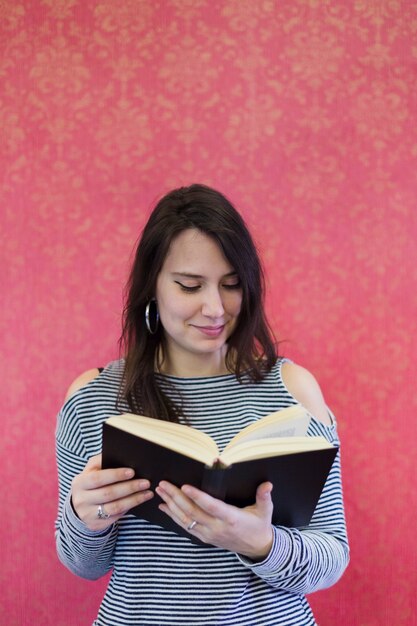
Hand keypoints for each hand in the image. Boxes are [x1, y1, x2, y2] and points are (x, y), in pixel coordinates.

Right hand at [71, 454, 153, 530]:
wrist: (80, 504)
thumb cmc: (91, 482)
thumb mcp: (92, 470)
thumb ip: (102, 461)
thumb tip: (124, 456)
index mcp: (79, 482)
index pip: (98, 478)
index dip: (115, 475)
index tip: (132, 472)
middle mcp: (81, 500)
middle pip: (108, 494)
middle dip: (129, 487)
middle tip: (146, 482)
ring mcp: (87, 514)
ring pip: (114, 508)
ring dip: (134, 500)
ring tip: (148, 493)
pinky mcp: (95, 525)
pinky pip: (115, 517)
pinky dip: (129, 508)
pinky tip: (139, 501)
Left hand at [156, 481, 273, 559]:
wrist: (257, 548)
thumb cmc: (260, 525)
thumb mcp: (265, 511)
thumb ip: (264, 497)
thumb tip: (267, 485)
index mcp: (231, 518)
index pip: (211, 506)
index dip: (197, 496)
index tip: (185, 486)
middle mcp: (217, 527)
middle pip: (192, 511)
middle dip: (175, 497)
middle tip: (163, 484)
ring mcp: (209, 534)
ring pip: (186, 519)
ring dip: (171, 505)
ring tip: (160, 491)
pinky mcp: (205, 537)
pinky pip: (186, 526)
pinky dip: (173, 516)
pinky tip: (164, 506)